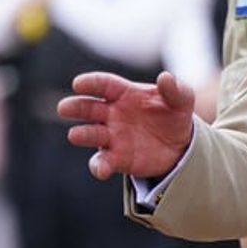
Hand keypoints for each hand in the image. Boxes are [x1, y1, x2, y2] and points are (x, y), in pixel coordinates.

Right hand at [57, 70, 195, 181]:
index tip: (78, 83)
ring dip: (82, 134)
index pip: (104, 84)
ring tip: (75, 135)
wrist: (181, 145)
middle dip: (76, 107)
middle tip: (64, 108)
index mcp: (124, 93)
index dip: (91, 83)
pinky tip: (101, 169)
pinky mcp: (116, 158)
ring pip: (91, 134)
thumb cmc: (174, 115)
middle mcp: (112, 113)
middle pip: (89, 108)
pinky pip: (103, 161)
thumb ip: (175, 90)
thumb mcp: (182, 101)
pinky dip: (99, 166)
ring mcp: (112, 136)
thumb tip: (165, 77)